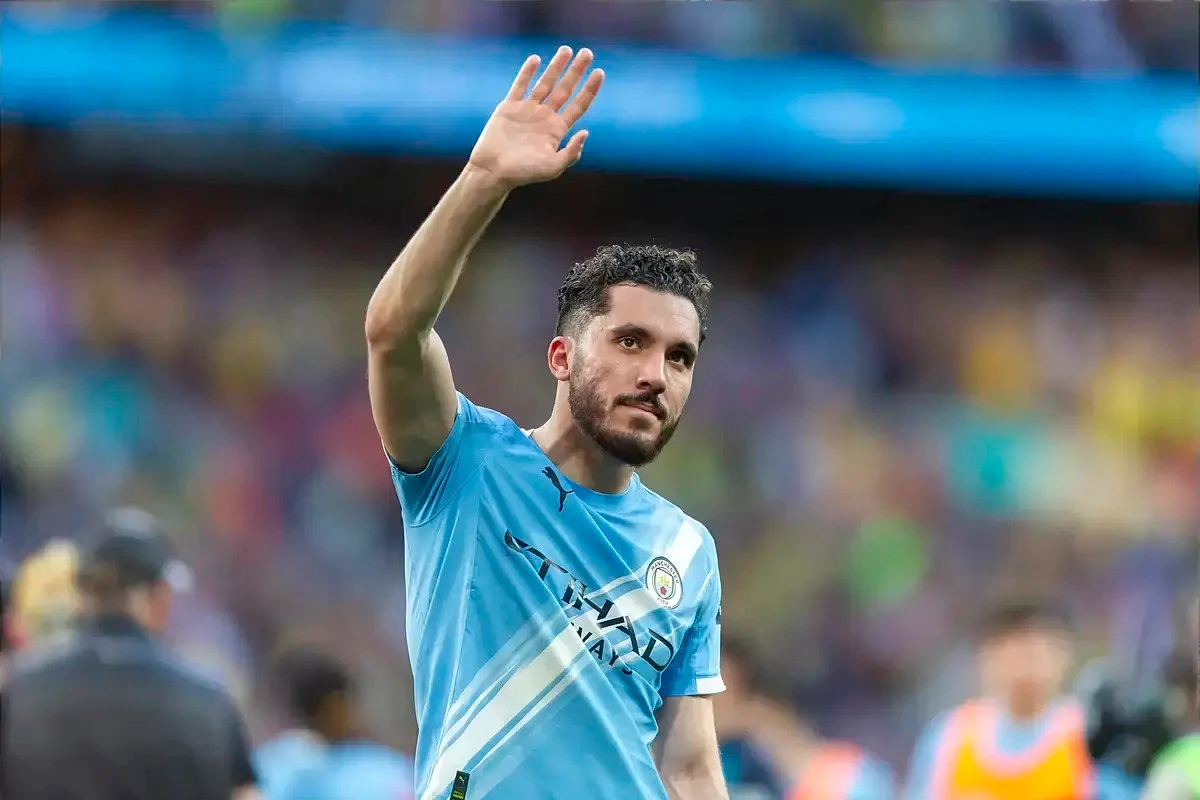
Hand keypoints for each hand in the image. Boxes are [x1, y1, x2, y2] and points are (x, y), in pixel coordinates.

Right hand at [468, 46, 603, 188]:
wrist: (493, 171)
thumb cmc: (523, 173)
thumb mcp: (553, 168)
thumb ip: (571, 152)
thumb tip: (586, 131)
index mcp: (557, 130)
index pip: (578, 105)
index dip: (590, 89)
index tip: (600, 72)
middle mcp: (545, 117)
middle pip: (565, 89)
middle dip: (576, 71)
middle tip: (587, 53)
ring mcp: (527, 110)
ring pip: (545, 83)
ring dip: (556, 66)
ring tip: (566, 49)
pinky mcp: (509, 107)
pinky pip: (520, 85)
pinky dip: (527, 72)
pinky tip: (536, 59)